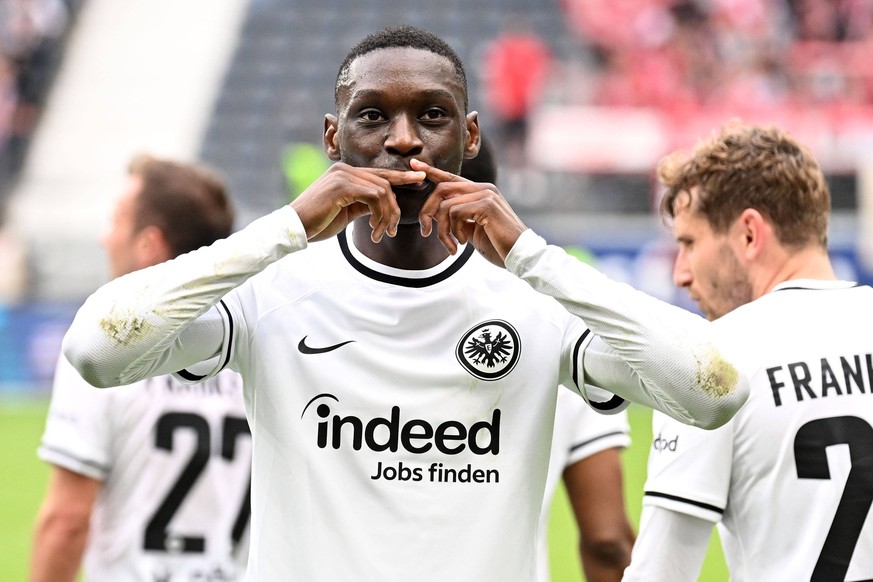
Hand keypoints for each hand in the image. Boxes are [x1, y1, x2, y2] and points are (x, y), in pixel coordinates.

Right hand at [291, 163, 425, 242]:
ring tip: (381, 233)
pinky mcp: (341, 185)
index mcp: (345, 173)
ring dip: (387, 215)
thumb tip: (382, 205)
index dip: (402, 177)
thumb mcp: (346, 212)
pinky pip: (374, 196)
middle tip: (393, 229)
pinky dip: (379, 214)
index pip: (379, 174)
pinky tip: (374, 229)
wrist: (295, 229)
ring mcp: (343, 175)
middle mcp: (345, 169)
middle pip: (385, 183)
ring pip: (382, 191)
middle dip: (394, 208)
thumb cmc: (318, 222)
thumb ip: (364, 204)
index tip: (421, 178)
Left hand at [415, 159, 526, 266]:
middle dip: (427, 211)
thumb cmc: (498, 245)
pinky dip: (453, 231)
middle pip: (442, 189)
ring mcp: (486, 194)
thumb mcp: (472, 229)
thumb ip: (457, 218)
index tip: (415, 164)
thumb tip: (435, 212)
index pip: (451, 178)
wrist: (520, 256)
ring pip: (446, 205)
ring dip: (442, 230)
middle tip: (425, 231)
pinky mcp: (486, 205)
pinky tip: (462, 243)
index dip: (432, 171)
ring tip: (452, 246)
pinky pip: (455, 212)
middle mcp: (484, 188)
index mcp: (481, 192)